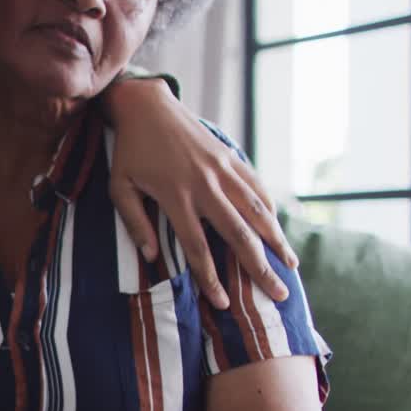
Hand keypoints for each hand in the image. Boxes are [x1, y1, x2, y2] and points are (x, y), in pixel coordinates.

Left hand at [105, 78, 296, 309]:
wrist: (148, 107)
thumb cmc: (130, 152)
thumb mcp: (119, 188)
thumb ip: (134, 222)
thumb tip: (152, 258)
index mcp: (176, 197)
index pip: (198, 248)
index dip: (211, 278)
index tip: (224, 303)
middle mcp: (205, 186)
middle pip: (239, 235)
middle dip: (260, 268)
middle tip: (278, 294)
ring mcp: (222, 171)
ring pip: (257, 211)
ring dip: (276, 240)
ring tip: (291, 265)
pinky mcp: (230, 158)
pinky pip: (256, 187)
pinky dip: (270, 209)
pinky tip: (278, 228)